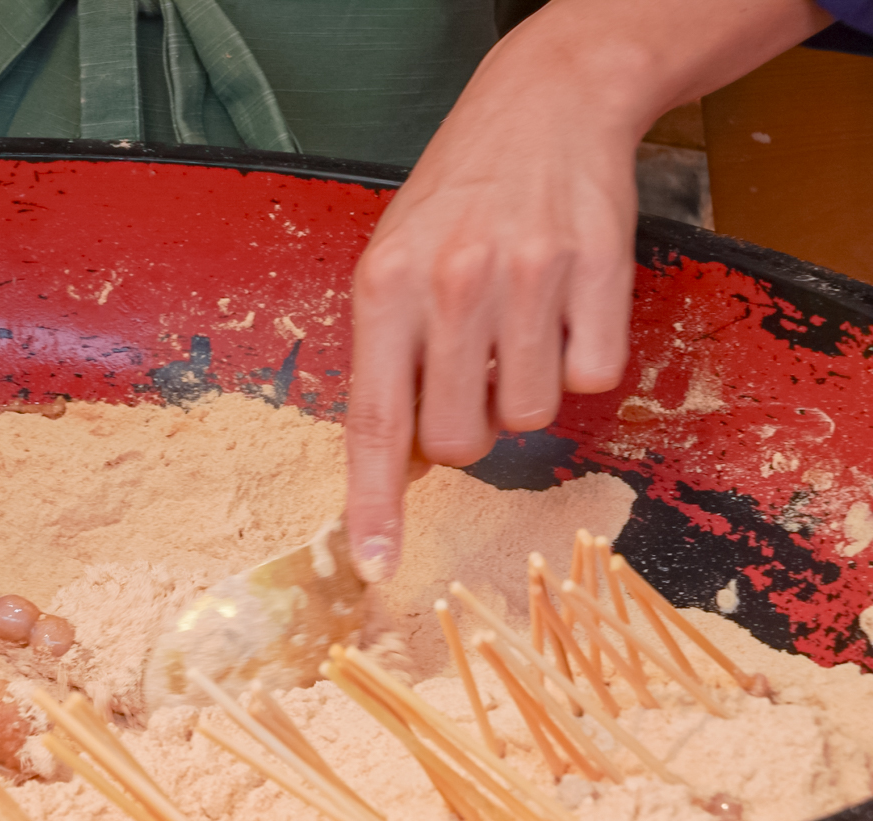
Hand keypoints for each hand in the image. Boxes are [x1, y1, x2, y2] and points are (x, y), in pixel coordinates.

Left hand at [341, 0, 831, 582]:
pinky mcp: (598, 273)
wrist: (544, 105)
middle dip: (468, 431)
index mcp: (383, 289)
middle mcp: (451, 287)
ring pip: (532, 415)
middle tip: (473, 378)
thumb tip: (401, 466)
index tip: (377, 563)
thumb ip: (390, 359)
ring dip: (527, 390)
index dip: (374, 503)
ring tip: (518, 327)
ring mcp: (527, 279)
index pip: (373, 423)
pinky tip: (563, 310)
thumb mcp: (391, 263)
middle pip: (461, 438)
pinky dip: (582, 359)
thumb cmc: (455, 199)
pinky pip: (593, 377)